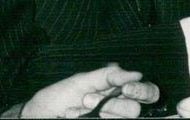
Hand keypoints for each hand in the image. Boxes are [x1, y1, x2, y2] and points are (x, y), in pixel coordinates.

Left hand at [20, 63, 159, 117]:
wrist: (41, 114)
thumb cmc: (61, 97)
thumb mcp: (84, 80)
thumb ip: (110, 76)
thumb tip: (137, 73)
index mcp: (118, 91)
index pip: (147, 93)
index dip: (143, 90)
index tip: (127, 88)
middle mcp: (118, 109)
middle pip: (135, 110)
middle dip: (112, 105)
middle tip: (88, 99)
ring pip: (123, 118)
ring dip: (98, 112)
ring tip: (79, 107)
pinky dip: (88, 118)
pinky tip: (75, 115)